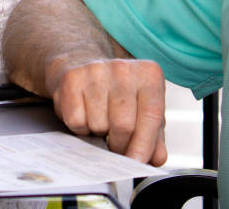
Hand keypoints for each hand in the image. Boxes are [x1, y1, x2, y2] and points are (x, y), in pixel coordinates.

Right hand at [48, 57, 168, 164]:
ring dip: (99, 134)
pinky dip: (80, 128)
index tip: (137, 163)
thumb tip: (156, 158)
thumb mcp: (143, 110)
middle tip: (116, 147)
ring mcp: (95, 70)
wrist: (83, 64)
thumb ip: (154, 137)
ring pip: (98, 124)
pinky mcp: (71, 78)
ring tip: (101, 122)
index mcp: (148, 75)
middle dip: (120, 145)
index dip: (144, 145)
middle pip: (123, 125)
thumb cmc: (119, 94)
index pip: (151, 116)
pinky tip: (85, 115)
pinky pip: (76, 121)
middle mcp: (123, 68)